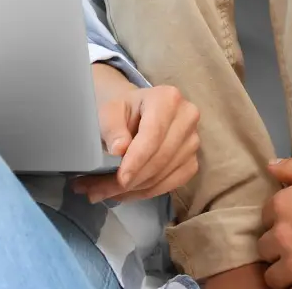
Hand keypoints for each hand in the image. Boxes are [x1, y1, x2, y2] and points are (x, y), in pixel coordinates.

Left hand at [75, 67, 200, 202]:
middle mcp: (187, 117)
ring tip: (105, 192)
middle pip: (160, 157)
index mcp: (167, 99)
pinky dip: (146, 192)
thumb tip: (119, 150)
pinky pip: (171, 184)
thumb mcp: (110, 111)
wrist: (137, 112)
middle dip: (130, 180)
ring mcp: (193, 141)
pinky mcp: (192, 161)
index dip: (137, 159)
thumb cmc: (123, 110)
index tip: (120, 179)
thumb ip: (112, 127)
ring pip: (164, 174)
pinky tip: (126, 192)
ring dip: (134, 189)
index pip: (154, 134)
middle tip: (98, 191)